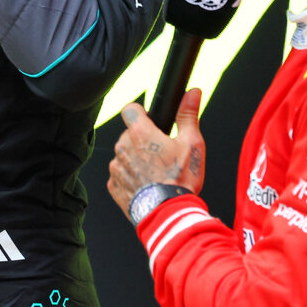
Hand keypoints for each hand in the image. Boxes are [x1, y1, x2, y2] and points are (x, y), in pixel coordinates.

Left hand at [107, 88, 206, 217]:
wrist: (167, 213)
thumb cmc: (180, 179)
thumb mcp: (192, 143)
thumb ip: (188, 115)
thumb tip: (193, 92)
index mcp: (140, 132)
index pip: (130, 109)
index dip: (141, 113)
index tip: (151, 122)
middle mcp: (123, 147)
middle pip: (129, 134)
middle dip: (143, 141)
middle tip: (162, 155)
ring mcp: (116, 167)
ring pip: (125, 155)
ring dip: (136, 160)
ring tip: (156, 174)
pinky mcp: (113, 186)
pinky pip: (121, 176)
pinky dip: (131, 179)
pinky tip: (147, 186)